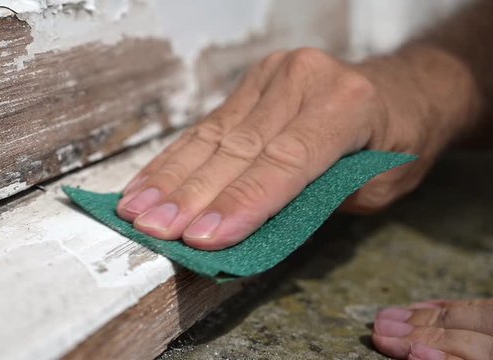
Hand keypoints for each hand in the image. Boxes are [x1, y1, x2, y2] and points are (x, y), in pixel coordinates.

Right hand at [117, 47, 477, 249]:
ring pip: (213, 136)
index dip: (241, 202)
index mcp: (348, 105)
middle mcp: (305, 80)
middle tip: (155, 229)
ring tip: (137, 211)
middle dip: (193, 195)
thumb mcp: (377, 185)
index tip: (202, 237)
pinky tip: (147, 182)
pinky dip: (175, 159)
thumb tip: (248, 228)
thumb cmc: (396, 144)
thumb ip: (316, 201)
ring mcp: (274, 75)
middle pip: (239, 148)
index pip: (285, 161)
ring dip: (171, 178)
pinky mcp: (251, 82)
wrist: (400, 91)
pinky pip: (207, 126)